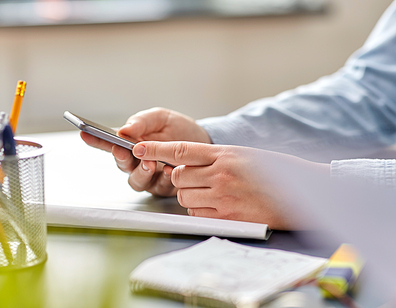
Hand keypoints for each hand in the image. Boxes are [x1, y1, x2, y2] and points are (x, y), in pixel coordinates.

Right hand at [81, 108, 210, 195]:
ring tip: (151, 163)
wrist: (204, 141)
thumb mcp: (160, 118)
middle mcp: (136, 163)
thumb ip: (142, 122)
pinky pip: (159, 187)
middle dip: (122, 159)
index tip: (85, 134)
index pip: (107, 143)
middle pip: (121, 165)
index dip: (94, 140)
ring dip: (142, 172)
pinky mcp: (164, 187)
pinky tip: (168, 170)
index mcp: (130, 144)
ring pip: (137, 181)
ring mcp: (149, 177)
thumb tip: (124, 130)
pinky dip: (163, 179)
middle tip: (127, 151)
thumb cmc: (178, 129)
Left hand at [132, 141, 329, 229]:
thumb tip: (185, 164)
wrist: (304, 195)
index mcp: (225, 154)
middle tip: (199, 180)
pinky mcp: (227, 217)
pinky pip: (197, 214)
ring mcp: (223, 196)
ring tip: (213, 193)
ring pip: (184, 197)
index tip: (137, 147)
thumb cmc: (276, 173)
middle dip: (183, 179)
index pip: (179, 150)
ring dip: (191, 196)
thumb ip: (215, 158)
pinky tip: (220, 206)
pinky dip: (201, 211)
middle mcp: (220, 174)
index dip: (154, 149)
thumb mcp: (245, 155)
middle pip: (177, 176)